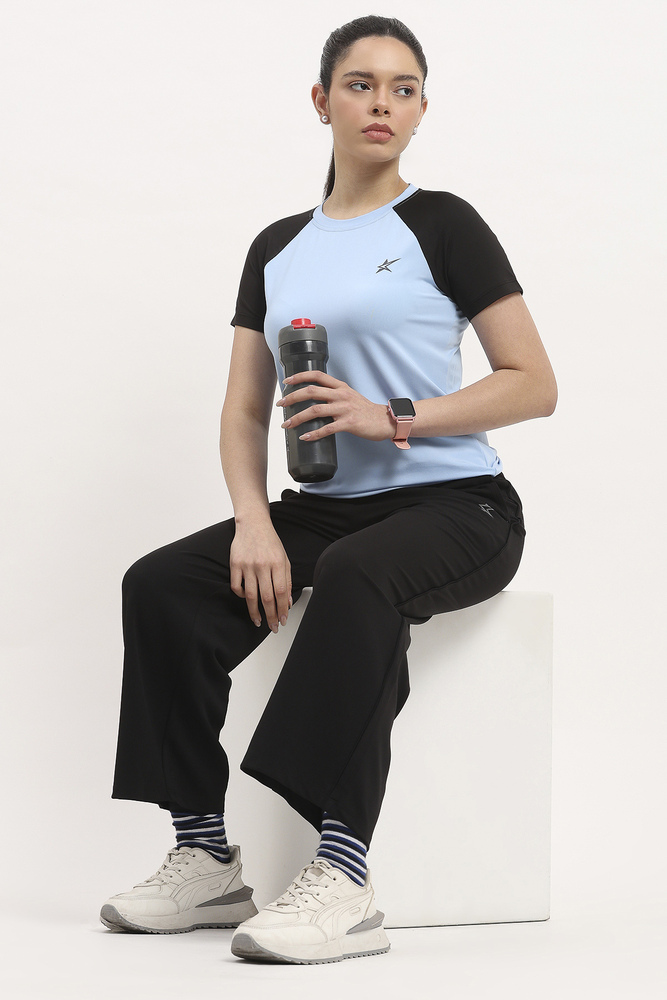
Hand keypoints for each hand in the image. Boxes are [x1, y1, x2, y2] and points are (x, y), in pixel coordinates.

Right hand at [229, 521, 291, 632]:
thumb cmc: (270, 542)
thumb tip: (287, 603)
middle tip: (273, 627)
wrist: (253, 524)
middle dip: (270, 616)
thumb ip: (287, 580)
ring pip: (250, 595)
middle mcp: (262, 565)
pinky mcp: (234, 564)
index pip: (281, 592)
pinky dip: (241, 596)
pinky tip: (246, 600)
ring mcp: (247, 565)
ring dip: (254, 612)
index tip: (283, 620)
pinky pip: (236, 586)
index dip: (282, 609)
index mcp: (277, 563)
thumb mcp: (284, 558)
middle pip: (266, 597)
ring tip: (258, 621)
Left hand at [277, 370, 394, 441]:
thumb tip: (313, 400)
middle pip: (311, 391)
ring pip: (315, 410)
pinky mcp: (349, 423)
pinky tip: (305, 437)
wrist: (385, 421)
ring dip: (298, 418)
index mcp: (341, 387)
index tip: (286, 382)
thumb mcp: (349, 396)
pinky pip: (327, 429)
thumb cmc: (365, 411)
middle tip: (281, 405)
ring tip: (287, 424)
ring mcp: (345, 409)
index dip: (300, 376)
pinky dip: (314, 433)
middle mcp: (341, 395)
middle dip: (292, 397)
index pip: (317, 375)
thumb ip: (333, 395)